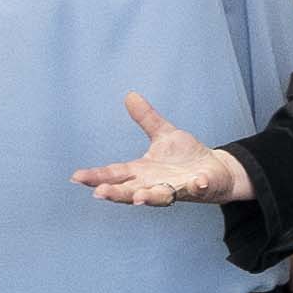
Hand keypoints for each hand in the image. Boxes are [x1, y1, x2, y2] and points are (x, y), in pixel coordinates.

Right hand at [73, 89, 250, 208]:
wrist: (216, 171)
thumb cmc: (185, 157)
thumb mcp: (163, 134)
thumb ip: (146, 118)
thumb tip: (130, 95)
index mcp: (142, 171)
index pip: (115, 174)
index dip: (97, 176)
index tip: (77, 177)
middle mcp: (155, 183)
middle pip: (130, 190)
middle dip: (116, 192)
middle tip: (99, 193)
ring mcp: (176, 188)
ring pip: (159, 196)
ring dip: (149, 197)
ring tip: (138, 198)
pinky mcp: (198, 187)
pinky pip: (196, 188)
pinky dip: (196, 186)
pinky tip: (196, 182)